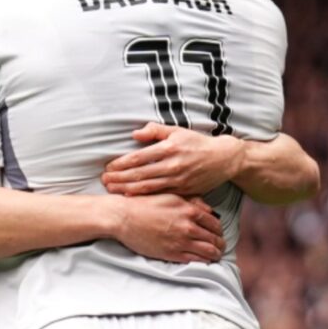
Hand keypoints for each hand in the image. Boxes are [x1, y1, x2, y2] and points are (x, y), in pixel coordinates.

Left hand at [102, 122, 248, 196]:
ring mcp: (177, 180)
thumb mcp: (178, 131)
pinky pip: (159, 194)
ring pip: (147, 186)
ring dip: (127, 188)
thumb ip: (156, 131)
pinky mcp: (183, 190)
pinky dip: (143, 196)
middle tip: (104, 181)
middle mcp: (172, 165)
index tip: (108, 168)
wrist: (223, 159)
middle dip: (119, 178)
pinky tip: (131, 197)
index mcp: (169, 148)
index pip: (138, 157)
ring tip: (112, 189)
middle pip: (139, 174)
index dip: (121, 164)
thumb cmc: (198, 143)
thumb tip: (135, 134)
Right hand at [109, 193, 223, 264]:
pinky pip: (196, 261)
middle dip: (220, 244)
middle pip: (215, 239)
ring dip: (215, 255)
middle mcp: (189, 227)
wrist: (124, 217)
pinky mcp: (172, 254)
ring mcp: (181, 241)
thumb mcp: (172, 197)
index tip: (218, 234)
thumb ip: (193, 202)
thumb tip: (209, 210)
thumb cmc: (145, 204)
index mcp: (190, 210)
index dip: (219, 231)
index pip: (215, 224)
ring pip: (209, 252)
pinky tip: (204, 261)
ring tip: (215, 256)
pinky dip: (204, 261)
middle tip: (220, 247)